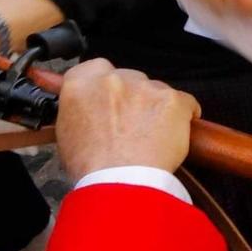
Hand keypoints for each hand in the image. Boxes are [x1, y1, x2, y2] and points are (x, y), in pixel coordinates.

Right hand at [56, 59, 200, 179]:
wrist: (121, 182)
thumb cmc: (93, 166)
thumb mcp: (66, 133)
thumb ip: (73, 107)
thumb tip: (66, 94)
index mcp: (81, 84)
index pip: (94, 68)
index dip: (105, 86)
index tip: (110, 98)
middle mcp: (113, 79)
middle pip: (129, 79)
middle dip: (132, 98)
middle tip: (130, 125)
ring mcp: (146, 88)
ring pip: (156, 90)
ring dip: (155, 107)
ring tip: (149, 136)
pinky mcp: (173, 100)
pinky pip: (185, 103)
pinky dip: (183, 117)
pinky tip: (173, 135)